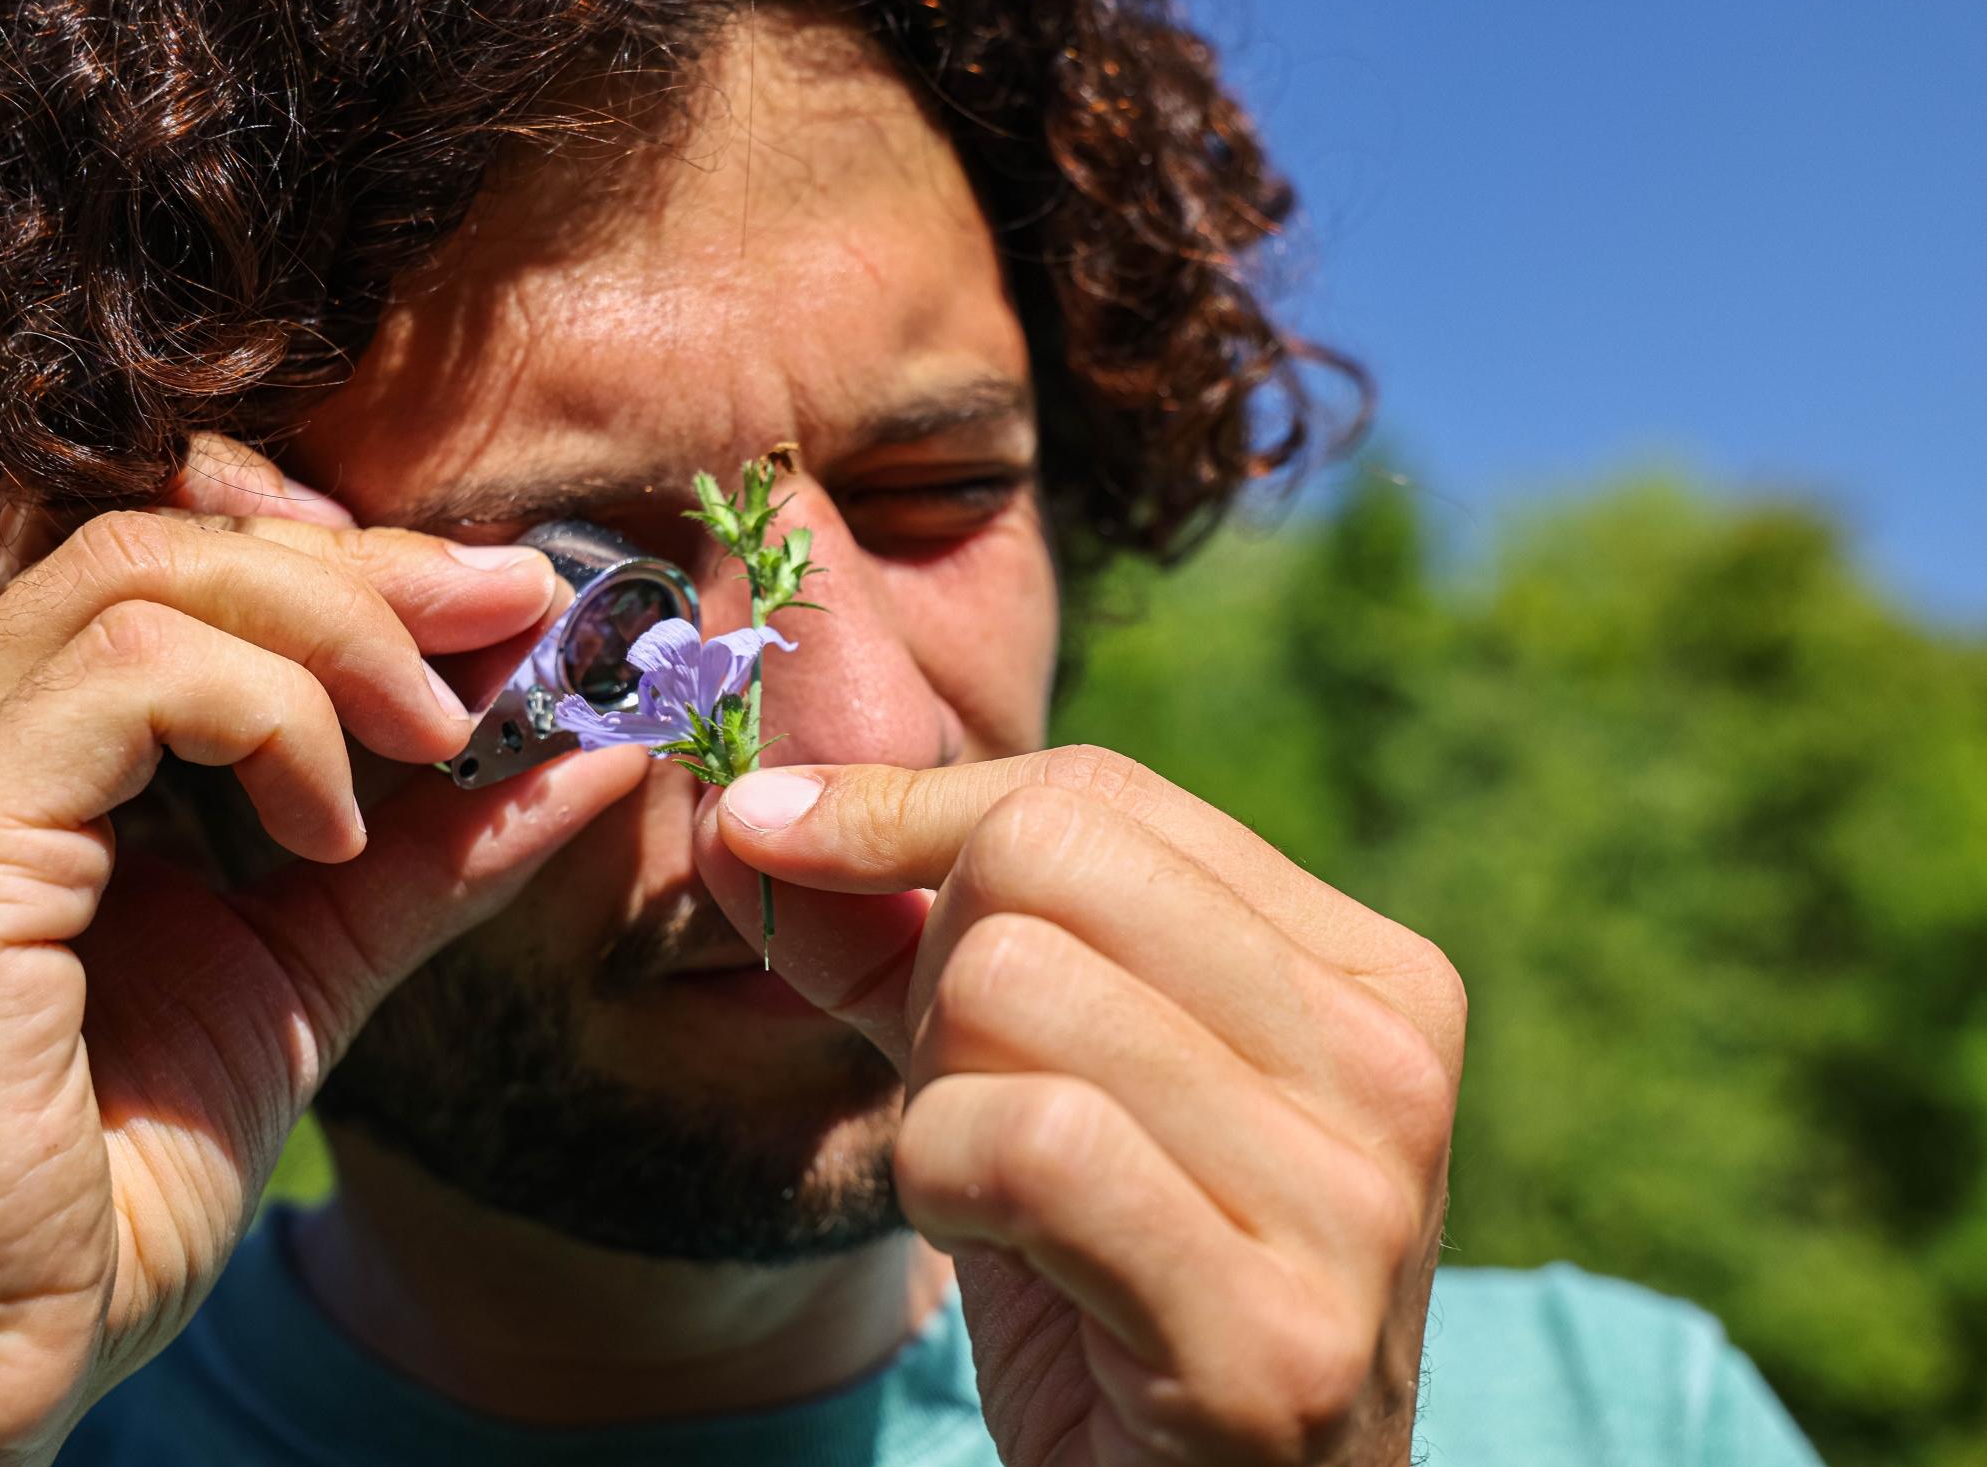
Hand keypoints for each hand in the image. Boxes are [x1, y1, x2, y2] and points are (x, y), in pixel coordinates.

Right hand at [0, 436, 647, 1466]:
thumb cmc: (103, 1193)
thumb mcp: (300, 973)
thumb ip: (426, 853)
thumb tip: (595, 747)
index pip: (154, 562)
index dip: (335, 555)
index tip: (498, 602)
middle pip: (156, 542)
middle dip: (369, 569)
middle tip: (521, 615)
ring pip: (144, 578)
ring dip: (340, 636)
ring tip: (436, 739)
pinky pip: (129, 678)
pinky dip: (271, 718)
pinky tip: (331, 829)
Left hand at [697, 746, 1464, 1466]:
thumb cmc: (1112, 1306)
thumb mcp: (1016, 1086)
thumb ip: (899, 945)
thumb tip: (745, 811)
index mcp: (1371, 979)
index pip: (1093, 796)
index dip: (904, 810)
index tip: (774, 834)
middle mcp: (1392, 1068)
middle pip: (1039, 868)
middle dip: (935, 981)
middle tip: (971, 1113)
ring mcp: (1351, 1204)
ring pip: (1007, 991)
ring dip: (935, 1108)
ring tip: (1001, 1202)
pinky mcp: (1274, 1340)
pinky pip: (1023, 1144)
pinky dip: (946, 1188)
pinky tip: (999, 1254)